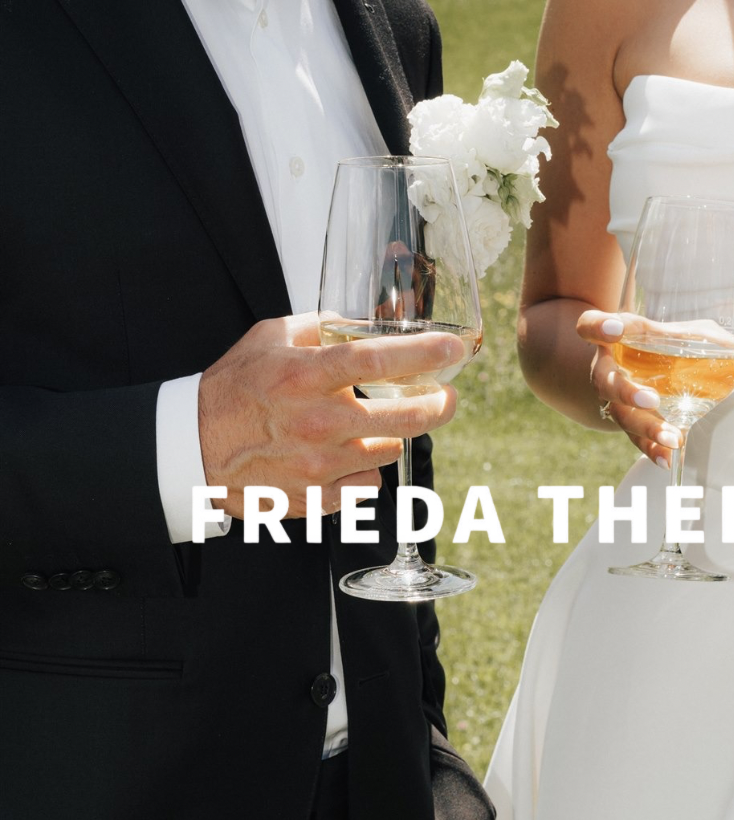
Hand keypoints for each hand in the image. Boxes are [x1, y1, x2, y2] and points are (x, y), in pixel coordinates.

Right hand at [198, 313, 460, 517]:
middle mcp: (317, 422)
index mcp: (304, 376)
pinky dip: (367, 470)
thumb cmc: (235, 389)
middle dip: (438, 405)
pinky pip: (370, 485)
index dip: (425, 354)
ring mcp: (319, 465)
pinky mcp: (318, 498)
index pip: (378, 360)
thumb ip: (325, 326)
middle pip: (405, 417)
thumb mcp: (271, 338)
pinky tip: (348, 456)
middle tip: (445, 397)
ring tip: (370, 425)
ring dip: (390, 436)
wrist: (194, 448)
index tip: (454, 350)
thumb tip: (373, 321)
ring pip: (390, 451)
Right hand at [576, 310, 681, 466]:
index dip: (598, 327)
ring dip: (646, 427)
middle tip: (651, 400)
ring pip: (620, 415)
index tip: (616, 329)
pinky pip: (634, 438)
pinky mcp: (629, 423)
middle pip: (604, 380)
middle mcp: (608, 368)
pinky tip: (668, 459)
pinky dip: (651, 449)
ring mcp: (614, 399)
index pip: (591, 326)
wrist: (654, 370)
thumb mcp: (690, 334)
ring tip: (673, 438)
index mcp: (616, 338)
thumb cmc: (672, 345)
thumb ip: (713, 339)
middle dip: (626, 392)